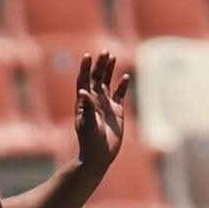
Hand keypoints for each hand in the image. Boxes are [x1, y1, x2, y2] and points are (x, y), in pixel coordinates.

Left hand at [74, 51, 129, 170]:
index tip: (87, 55)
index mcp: (84, 102)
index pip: (84, 80)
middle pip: (96, 78)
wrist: (99, 155)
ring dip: (109, 71)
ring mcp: (105, 105)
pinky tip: (125, 77)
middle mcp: (94, 101)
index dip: (85, 68)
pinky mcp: (117, 112)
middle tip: (105, 52)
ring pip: (107, 83)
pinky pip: (120, 95)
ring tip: (112, 57)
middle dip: (100, 65)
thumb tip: (82, 91)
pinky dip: (122, 86)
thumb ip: (87, 107)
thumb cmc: (89, 140)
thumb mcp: (88, 123)